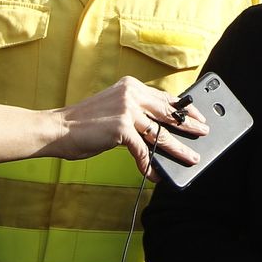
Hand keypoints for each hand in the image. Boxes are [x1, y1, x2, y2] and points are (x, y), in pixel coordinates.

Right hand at [0, 77, 207, 176]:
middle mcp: (131, 94)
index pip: (164, 97)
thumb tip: (159, 128)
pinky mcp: (121, 129)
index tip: (197, 115)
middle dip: (188, 125)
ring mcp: (127, 110)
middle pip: (168, 113)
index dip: (183, 108)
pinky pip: (143, 151)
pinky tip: (155, 175)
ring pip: (161, 134)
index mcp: (130, 86)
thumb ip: (135, 112)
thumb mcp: (113, 108)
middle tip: (204, 133)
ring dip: (178, 149)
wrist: (57, 129)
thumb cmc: (84, 124)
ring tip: (190, 158)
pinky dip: (150, 166)